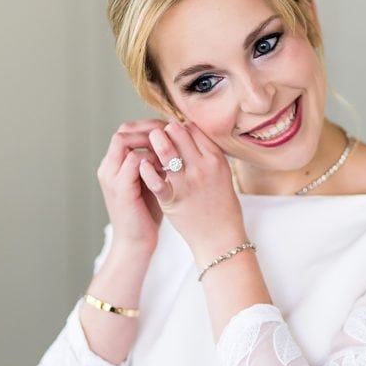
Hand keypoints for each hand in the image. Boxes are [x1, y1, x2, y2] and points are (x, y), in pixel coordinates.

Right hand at [96, 119, 167, 255]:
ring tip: (172, 146)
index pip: (126, 131)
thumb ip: (156, 162)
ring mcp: (111, 177)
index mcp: (113, 165)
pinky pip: (134, 160)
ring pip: (125, 141)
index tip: (173, 130)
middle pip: (123, 131)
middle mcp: (108, 167)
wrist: (136, 243)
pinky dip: (152, 158)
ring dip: (150, 141)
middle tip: (174, 133)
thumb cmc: (147, 214)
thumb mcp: (151, 181)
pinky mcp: (121, 188)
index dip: (149, 127)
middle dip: (150, 129)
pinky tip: (168, 164)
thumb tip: (177, 142)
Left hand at [138, 121, 245, 260]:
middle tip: (159, 134)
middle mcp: (203, 167)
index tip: (174, 131)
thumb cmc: (222, 207)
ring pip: (166, 150)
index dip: (180, 126)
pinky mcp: (173, 199)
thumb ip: (207, 156)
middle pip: (179, 133)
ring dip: (155, 142)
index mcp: (216, 159)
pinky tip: (143, 166)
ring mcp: (187, 183)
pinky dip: (146, 169)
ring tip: (150, 143)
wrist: (222, 238)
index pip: (194, 129)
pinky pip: (155, 179)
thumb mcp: (223, 175)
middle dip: (165, 130)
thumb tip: (189, 135)